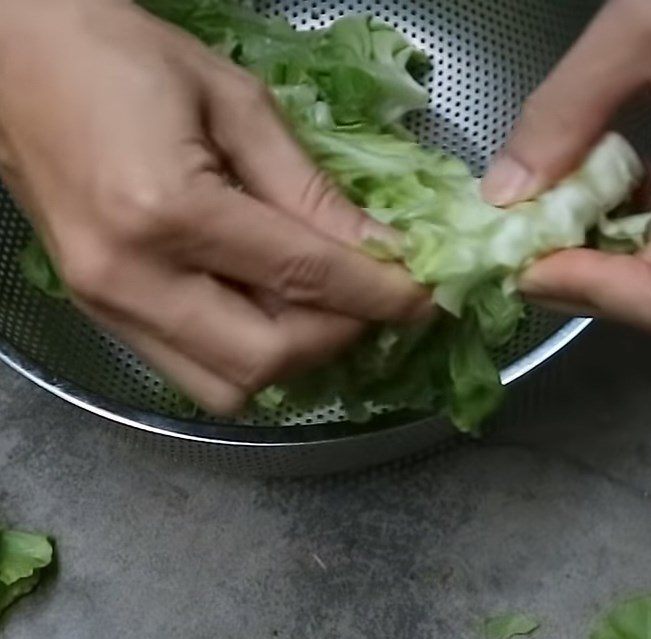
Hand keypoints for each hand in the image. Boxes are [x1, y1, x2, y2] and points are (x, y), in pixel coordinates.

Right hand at [0, 0, 428, 413]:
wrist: (9, 60)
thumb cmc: (117, 54)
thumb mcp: (233, 102)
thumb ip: (308, 189)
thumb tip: (379, 249)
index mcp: (165, 210)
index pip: (301, 277)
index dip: (376, 294)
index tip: (424, 299)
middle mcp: (132, 279)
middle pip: (265, 358)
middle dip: (337, 337)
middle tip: (371, 301)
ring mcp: (107, 309)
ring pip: (228, 387)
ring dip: (290, 358)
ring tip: (318, 308)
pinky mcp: (101, 318)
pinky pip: (193, 373)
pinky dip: (246, 358)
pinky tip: (265, 311)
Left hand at [482, 0, 650, 334]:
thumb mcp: (646, 24)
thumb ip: (566, 111)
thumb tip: (502, 194)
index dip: (590, 292)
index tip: (528, 262)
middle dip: (584, 279)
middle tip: (527, 243)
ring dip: (605, 257)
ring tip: (560, 211)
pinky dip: (636, 229)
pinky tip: (615, 184)